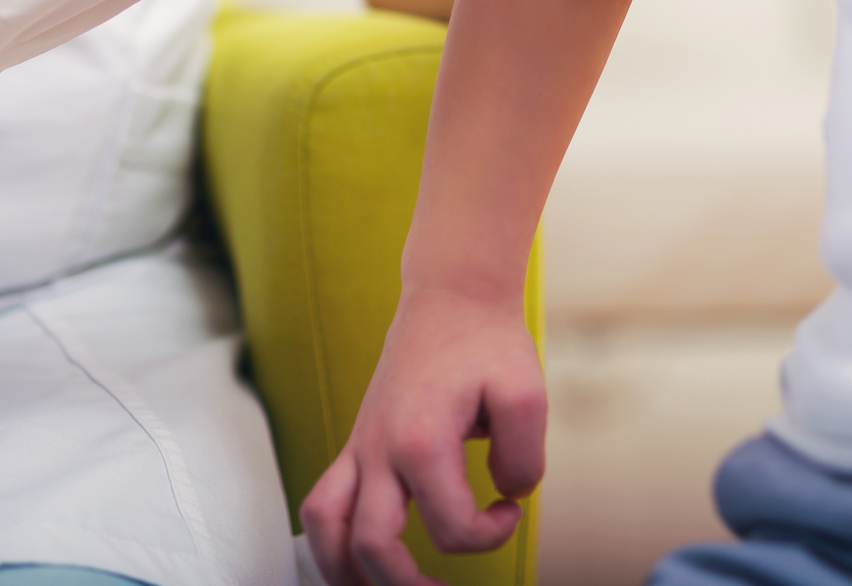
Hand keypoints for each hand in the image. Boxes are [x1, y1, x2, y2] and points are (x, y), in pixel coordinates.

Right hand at [301, 285, 546, 585]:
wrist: (451, 294)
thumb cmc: (486, 341)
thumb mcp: (526, 396)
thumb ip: (525, 460)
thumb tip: (507, 494)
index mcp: (421, 442)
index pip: (451, 528)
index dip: (490, 533)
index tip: (509, 507)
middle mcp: (379, 449)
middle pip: (371, 545)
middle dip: (405, 584)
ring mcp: (361, 445)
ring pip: (324, 526)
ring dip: (342, 570)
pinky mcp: (357, 440)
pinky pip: (324, 498)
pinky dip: (332, 535)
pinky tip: (359, 552)